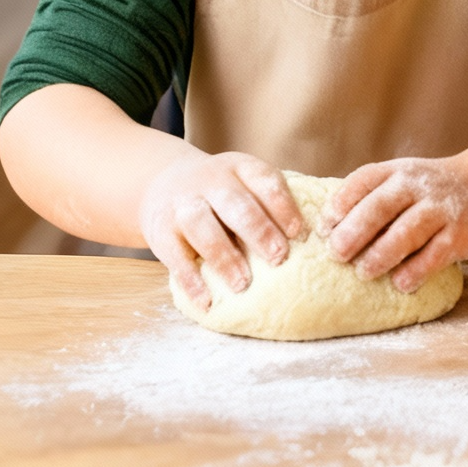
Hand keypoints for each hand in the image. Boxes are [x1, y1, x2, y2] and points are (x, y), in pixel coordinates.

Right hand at [138, 150, 304, 309]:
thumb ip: (266, 201)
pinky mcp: (160, 230)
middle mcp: (211, 180)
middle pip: (236, 204)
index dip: (284, 207)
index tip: (300, 234)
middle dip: (260, 231)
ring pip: (203, 227)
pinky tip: (206, 299)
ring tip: (243, 283)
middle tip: (279, 258)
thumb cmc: (219, 191)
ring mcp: (183, 204)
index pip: (266, 181)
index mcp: (240, 166)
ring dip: (225, 256)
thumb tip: (307, 237)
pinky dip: (191, 279)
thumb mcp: (242, 180)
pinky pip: (175, 256)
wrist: (162, 182)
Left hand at [318, 157, 467, 292]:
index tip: (322, 228)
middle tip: (337, 252)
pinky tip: (401, 282)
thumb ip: (367, 201)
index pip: (364, 180)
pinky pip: (436, 254)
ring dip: (382, 254)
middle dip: (356, 230)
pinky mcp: (462, 233)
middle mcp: (419, 185)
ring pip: (408, 231)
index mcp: (397, 172)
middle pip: (382, 205)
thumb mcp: (399, 183)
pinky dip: (416, 270)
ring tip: (364, 272)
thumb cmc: (423, 194)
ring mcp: (443, 208)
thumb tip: (322, 235)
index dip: (340, 203)